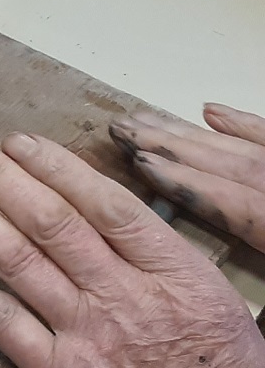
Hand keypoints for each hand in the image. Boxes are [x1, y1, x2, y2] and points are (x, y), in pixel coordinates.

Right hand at [113, 103, 264, 250]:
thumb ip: (247, 232)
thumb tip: (206, 257)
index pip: (223, 200)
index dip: (180, 180)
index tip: (138, 161)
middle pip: (219, 163)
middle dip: (167, 145)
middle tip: (121, 129)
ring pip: (234, 148)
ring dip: (185, 132)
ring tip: (143, 119)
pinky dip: (239, 122)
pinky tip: (208, 111)